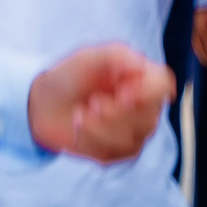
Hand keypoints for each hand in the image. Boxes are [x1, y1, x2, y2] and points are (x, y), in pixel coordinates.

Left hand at [28, 42, 173, 161]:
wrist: (43, 103)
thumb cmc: (70, 77)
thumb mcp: (87, 58)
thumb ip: (115, 54)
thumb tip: (141, 62)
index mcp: (143, 79)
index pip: (163, 86)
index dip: (146, 93)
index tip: (120, 92)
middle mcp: (147, 106)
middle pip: (148, 117)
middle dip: (114, 113)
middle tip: (92, 102)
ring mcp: (136, 131)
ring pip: (130, 139)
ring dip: (97, 127)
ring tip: (79, 113)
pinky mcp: (119, 151)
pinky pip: (112, 152)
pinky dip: (88, 139)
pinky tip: (78, 127)